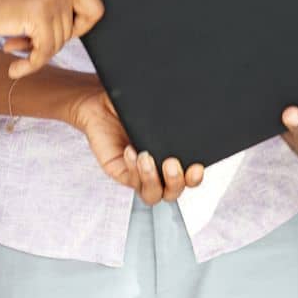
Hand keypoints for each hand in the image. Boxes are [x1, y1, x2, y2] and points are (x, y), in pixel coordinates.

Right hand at [0, 0, 103, 77]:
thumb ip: (57, 2)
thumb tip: (83, 28)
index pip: (94, 6)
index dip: (79, 27)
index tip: (58, 34)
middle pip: (78, 27)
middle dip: (55, 40)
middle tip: (31, 43)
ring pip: (59, 42)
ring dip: (37, 51)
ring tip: (14, 44)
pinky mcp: (38, 13)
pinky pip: (45, 52)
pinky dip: (30, 66)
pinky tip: (14, 68)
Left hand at [65, 88, 204, 203]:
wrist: (100, 103)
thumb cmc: (130, 104)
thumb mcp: (155, 110)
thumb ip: (171, 117)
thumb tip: (189, 119)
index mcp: (172, 155)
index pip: (190, 176)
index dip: (195, 177)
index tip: (196, 167)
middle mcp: (158, 169)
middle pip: (174, 191)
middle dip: (176, 182)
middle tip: (171, 164)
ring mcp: (139, 174)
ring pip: (153, 194)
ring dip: (152, 180)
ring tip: (146, 158)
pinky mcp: (121, 173)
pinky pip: (130, 181)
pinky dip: (133, 169)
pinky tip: (131, 151)